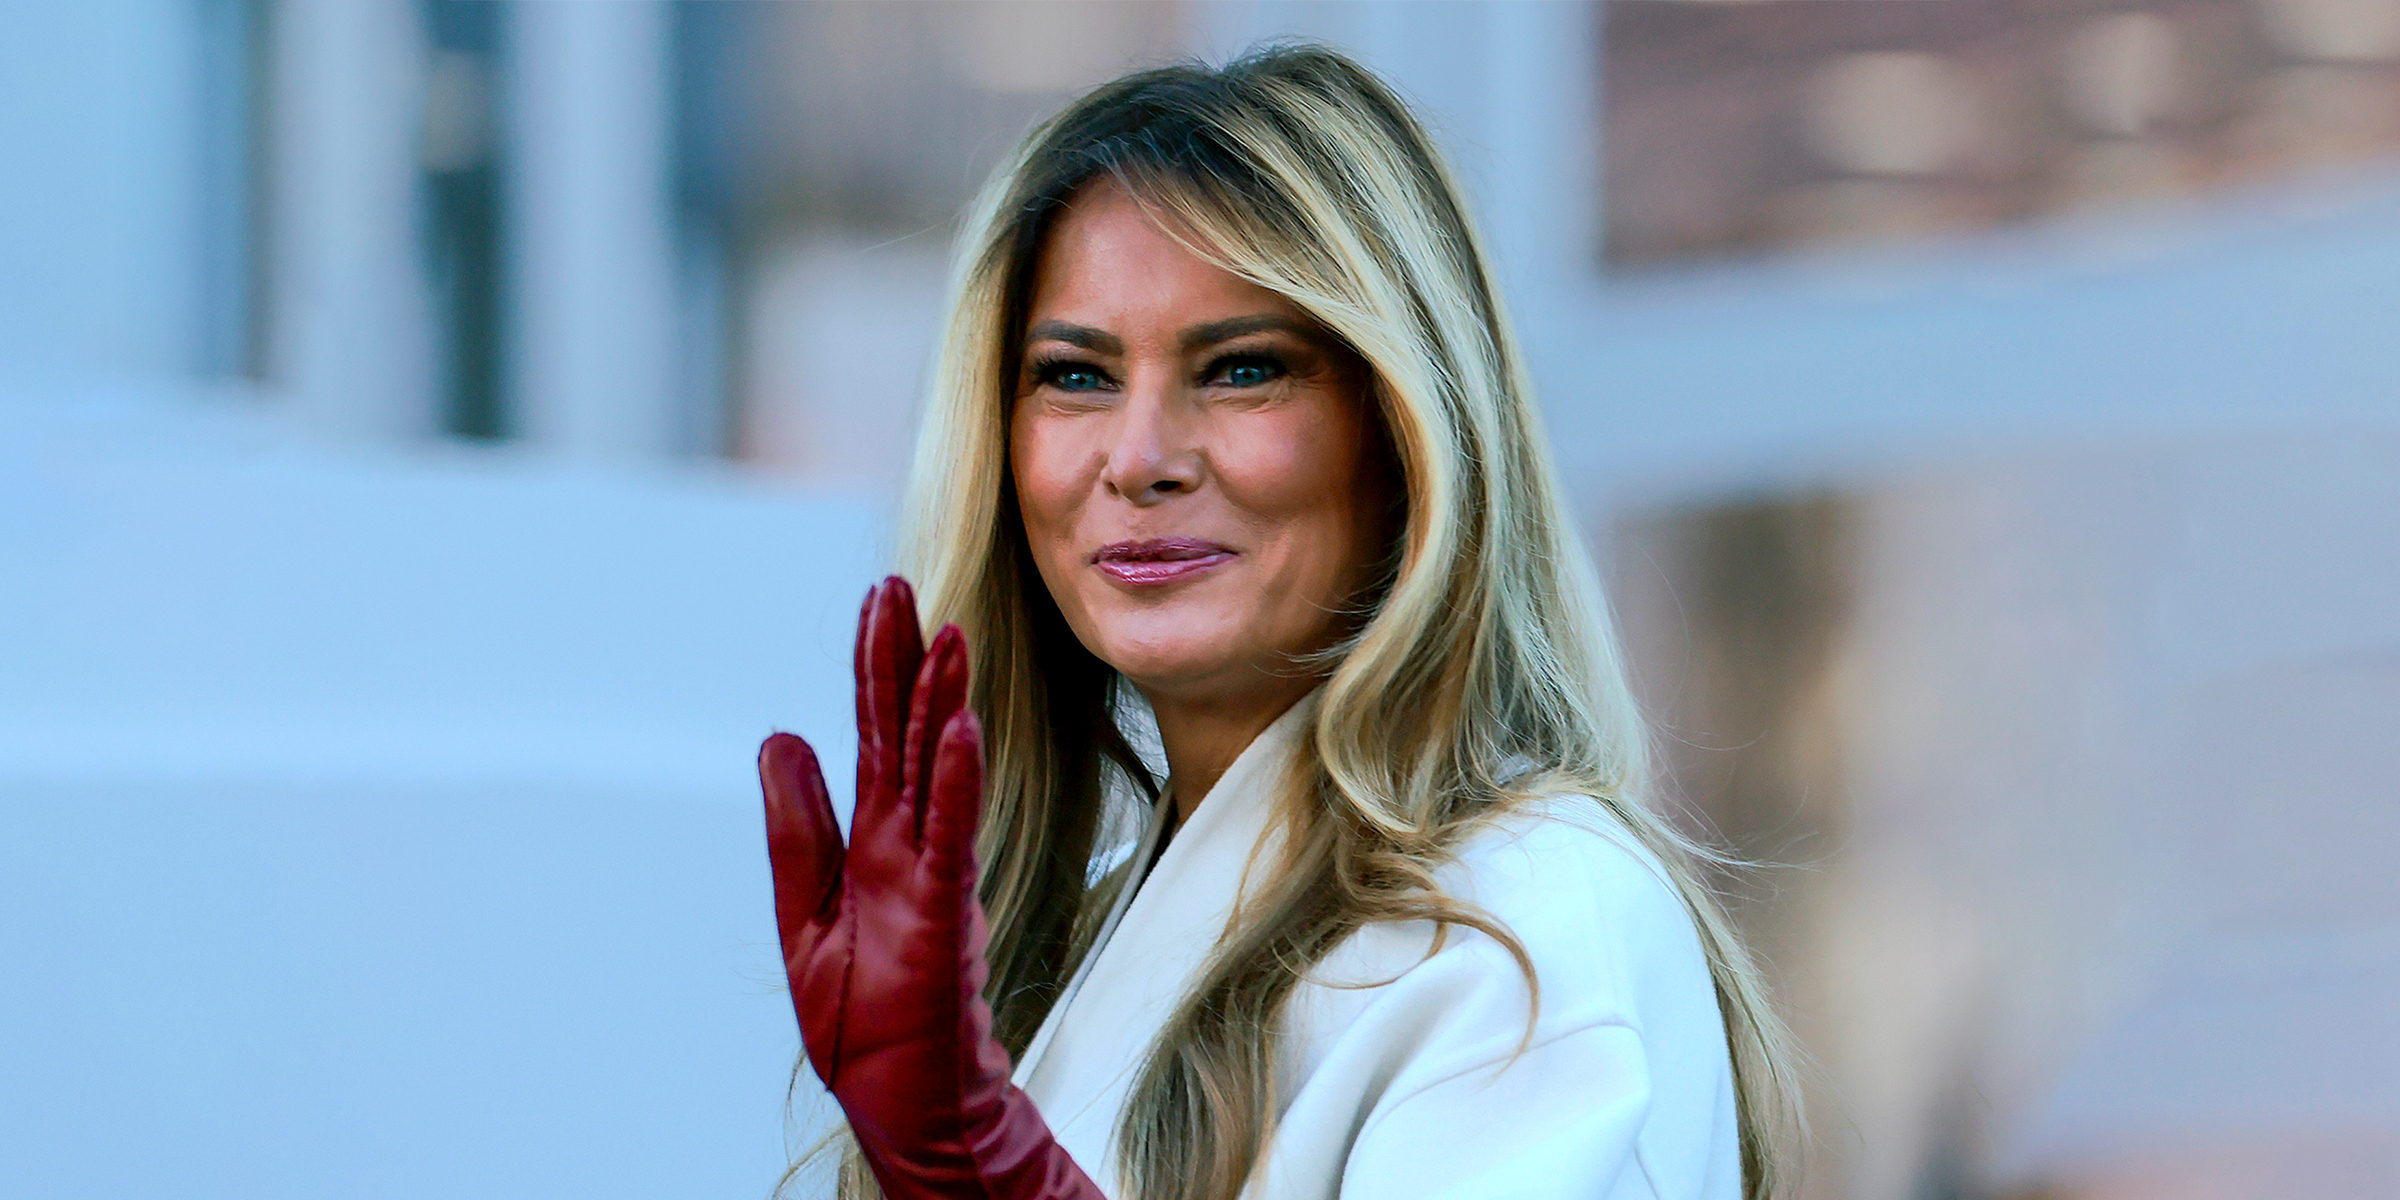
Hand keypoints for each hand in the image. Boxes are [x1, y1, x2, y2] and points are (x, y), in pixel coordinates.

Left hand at [759, 577, 1104, 1199]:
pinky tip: (959, 730)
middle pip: (904, 734)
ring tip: (948, 634)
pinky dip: (954, 781)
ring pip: (936, 770)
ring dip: (942, 702)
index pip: (874, 736)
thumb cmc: (865, 1019)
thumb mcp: (803, 912)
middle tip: (898, 586)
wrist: (901, 1100)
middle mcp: (906, 844)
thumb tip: (778, 739)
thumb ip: (796, 828)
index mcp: (873, 842)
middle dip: (904, 659)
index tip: (880, 599)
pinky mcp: (943, 912)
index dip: (873, 667)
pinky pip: (951, 835)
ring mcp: (929, 874)